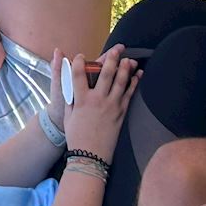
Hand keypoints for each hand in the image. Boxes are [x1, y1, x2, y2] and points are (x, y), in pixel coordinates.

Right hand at [60, 45, 139, 161]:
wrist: (91, 155)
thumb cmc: (76, 135)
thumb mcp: (68, 115)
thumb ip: (71, 98)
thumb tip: (70, 84)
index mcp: (81, 100)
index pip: (78, 74)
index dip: (78, 62)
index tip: (79, 56)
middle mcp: (97, 100)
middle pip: (105, 74)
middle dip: (111, 59)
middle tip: (115, 50)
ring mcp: (111, 106)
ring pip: (121, 83)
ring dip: (126, 69)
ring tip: (129, 59)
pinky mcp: (121, 114)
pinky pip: (129, 95)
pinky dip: (134, 84)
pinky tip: (137, 75)